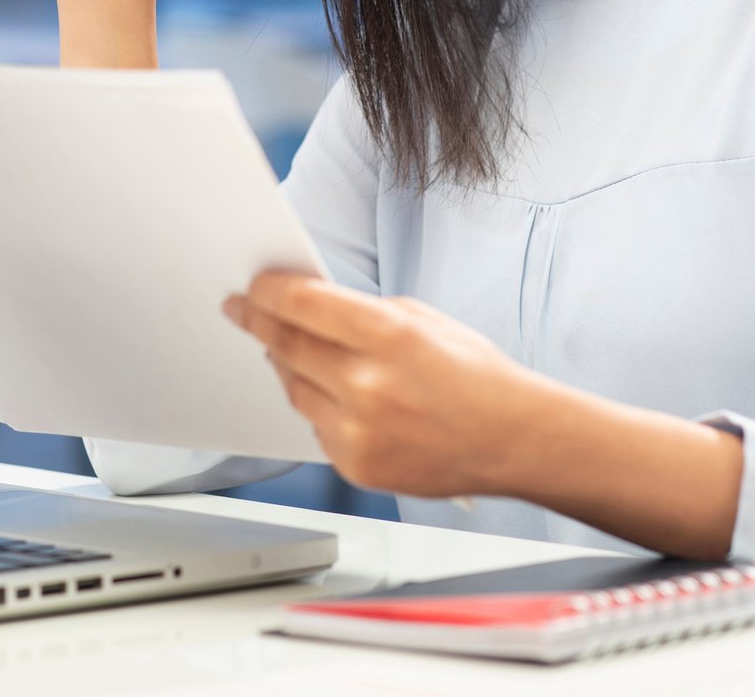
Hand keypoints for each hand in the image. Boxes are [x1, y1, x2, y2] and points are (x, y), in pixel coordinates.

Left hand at [223, 271, 540, 497]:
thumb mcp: (423, 320)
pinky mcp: (356, 466)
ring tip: (295, 352)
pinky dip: (319, 407)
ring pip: (293, 388)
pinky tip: (340, 397)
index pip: (302, 305)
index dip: (267, 292)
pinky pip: (315, 427)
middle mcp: (368, 385)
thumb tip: (310, 306)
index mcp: (388, 336)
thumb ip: (363, 313)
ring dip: (287, 366)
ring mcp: (359, 431)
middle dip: (258, 323)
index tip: (251, 288)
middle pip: (285, 345)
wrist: (512, 439)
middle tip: (242, 311)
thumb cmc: (475, 375)